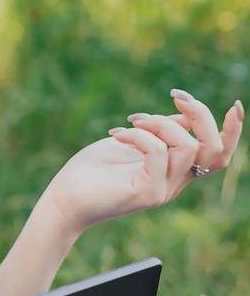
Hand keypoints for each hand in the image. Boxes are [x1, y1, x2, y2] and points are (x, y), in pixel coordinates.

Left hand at [42, 88, 244, 233]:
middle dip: (201, 115)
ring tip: (131, 121)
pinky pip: (158, 153)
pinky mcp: (148, 193)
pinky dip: (139, 135)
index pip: (218, 154)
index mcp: (175, 170)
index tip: (235, 105)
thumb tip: (187, 115)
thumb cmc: (91, 170)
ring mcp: (164, 190)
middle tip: (174, 96)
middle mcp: (175, 181)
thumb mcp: (130, 142)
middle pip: (215, 149)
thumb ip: (160, 131)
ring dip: (160, 122)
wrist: (62, 200)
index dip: (233, 131)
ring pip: (188, 146)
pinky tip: (116, 133)